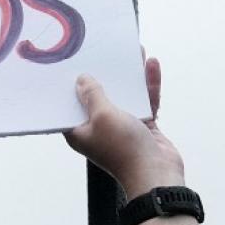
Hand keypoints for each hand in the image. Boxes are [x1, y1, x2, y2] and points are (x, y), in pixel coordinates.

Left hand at [65, 55, 184, 195]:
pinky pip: (144, 100)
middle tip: (102, 50)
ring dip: (129, 75)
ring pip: (124, 95)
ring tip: (133, 51)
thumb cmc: (124, 149)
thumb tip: (82, 79)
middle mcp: (98, 128)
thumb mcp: (102, 115)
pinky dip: (148, 85)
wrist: (157, 175)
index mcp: (80, 131)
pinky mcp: (142, 126)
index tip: (68, 63)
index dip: (68, 85)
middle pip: (98, 95)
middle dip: (103, 74)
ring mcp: (121, 127)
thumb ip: (93, 94)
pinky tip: (152, 65)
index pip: (69, 105)